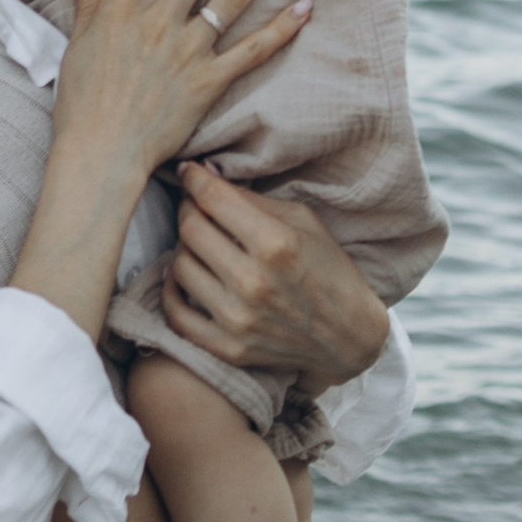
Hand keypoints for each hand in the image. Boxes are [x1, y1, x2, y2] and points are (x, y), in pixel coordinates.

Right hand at [55, 0, 309, 184]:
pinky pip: (251, 51)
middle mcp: (157, 22)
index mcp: (119, 9)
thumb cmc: (82, 105)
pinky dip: (279, 30)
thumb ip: (87, 5)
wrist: (100, 156)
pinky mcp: (208, 82)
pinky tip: (305, 6)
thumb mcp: (77, 48)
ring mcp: (186, 51)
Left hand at [162, 167, 391, 393]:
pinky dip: (173, 290)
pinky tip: (186, 277)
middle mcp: (253, 282)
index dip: (195, 179)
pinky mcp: (228, 348)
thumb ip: (255, 202)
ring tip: (202, 244)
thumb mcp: (305, 221)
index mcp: (275, 243)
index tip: (190, 173)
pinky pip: (176, 314)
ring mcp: (238, 320)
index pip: (213, 198)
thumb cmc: (330, 271)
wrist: (348, 337)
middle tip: (197, 206)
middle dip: (188, 209)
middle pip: (190, 229)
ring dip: (185, 248)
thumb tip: (208, 180)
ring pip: (180, 266)